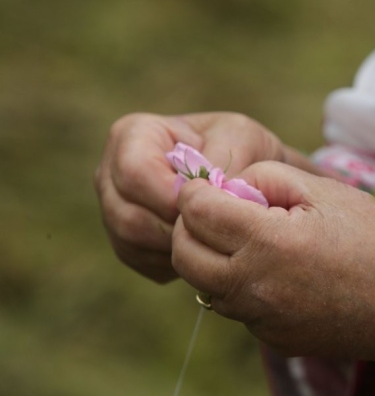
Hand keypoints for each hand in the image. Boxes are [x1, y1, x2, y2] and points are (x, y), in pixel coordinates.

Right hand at [95, 112, 285, 282]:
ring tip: (213, 237)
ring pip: (131, 240)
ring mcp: (112, 209)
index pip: (134, 171)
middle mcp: (111, 173)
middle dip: (175, 226)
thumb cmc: (240, 148)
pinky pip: (140, 260)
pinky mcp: (125, 242)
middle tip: (215, 228)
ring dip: (175, 246)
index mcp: (132, 135)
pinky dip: (173, 260)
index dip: (171, 196)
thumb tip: (209, 186)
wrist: (242, 178)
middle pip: (126, 213)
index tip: (209, 205)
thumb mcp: (240, 136)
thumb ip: (225, 156)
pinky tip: (203, 248)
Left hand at [171, 161, 374, 364]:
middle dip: (194, 227)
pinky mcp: (276, 340)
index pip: (195, 211)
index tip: (218, 186)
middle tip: (225, 212)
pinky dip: (244, 288)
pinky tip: (282, 273)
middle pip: (185, 254)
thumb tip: (227, 187)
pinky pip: (239, 310)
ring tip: (256, 242)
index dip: (200, 192)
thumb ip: (265, 178)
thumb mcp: (324, 189)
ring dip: (216, 259)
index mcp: (268, 242)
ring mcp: (264, 320)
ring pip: (206, 286)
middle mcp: (255, 288)